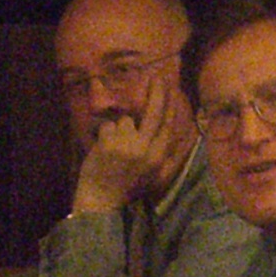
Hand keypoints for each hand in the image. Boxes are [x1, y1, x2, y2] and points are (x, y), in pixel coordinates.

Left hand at [73, 67, 185, 214]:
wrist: (101, 200)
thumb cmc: (125, 188)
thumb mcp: (151, 176)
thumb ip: (161, 155)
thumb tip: (174, 133)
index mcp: (157, 159)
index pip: (167, 127)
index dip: (170, 107)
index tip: (171, 90)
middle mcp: (146, 151)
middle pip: (153, 114)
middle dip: (156, 93)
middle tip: (156, 76)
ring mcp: (127, 146)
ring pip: (125, 121)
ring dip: (117, 130)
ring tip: (113, 149)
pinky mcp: (109, 144)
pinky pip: (108, 127)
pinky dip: (103, 135)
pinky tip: (102, 151)